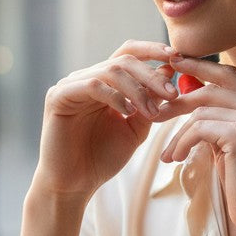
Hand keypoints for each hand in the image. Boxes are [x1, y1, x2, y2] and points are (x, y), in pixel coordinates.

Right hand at [34, 41, 179, 200]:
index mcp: (103, 83)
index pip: (128, 54)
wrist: (75, 185)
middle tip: (173, 94)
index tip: (178, 56)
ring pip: (110, 70)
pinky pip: (91, 85)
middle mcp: (85, 78)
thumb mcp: (136, 127)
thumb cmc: (102, 159)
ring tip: (152, 112)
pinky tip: (128, 112)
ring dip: (137, 89)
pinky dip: (114, 96)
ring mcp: (70, 86)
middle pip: (123, 60)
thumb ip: (150, 102)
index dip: (153, 50)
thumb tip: (168, 71)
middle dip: (151, 75)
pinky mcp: (58, 97)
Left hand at [156, 56, 235, 235]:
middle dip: (180, 98)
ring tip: (170, 153)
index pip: (230, 75)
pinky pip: (199, 127)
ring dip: (178, 132)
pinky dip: (182, 142)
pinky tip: (176, 158)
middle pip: (213, 86)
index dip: (201, 67)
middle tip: (156, 111)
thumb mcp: (234, 146)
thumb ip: (220, 121)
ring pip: (202, 110)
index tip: (175, 64)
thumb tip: (188, 101)